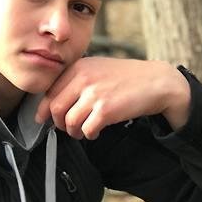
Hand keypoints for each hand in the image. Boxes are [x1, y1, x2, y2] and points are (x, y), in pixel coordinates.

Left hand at [35, 57, 190, 138]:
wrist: (157, 82)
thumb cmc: (126, 77)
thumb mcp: (97, 68)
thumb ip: (76, 80)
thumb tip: (52, 102)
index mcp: (79, 67)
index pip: (49, 91)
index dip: (44, 109)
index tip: (44, 119)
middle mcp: (84, 78)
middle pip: (55, 108)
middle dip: (58, 123)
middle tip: (67, 128)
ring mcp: (95, 94)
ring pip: (69, 122)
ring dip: (74, 131)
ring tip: (82, 131)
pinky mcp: (106, 110)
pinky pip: (87, 130)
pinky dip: (89, 134)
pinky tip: (96, 131)